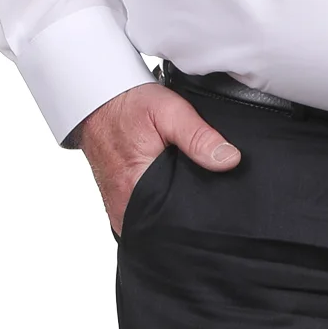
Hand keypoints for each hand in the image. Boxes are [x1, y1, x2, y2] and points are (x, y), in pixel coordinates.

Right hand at [71, 80, 240, 235]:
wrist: (98, 101)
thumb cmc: (129, 106)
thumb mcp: (169, 111)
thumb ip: (198, 137)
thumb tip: (229, 160)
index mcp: (136, 190)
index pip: (177, 220)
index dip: (201, 214)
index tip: (218, 205)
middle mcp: (125, 207)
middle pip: (168, 226)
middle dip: (190, 216)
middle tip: (207, 196)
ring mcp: (120, 210)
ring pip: (157, 224)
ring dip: (174, 213)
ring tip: (190, 195)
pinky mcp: (120, 206)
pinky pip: (145, 217)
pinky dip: (160, 208)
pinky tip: (173, 194)